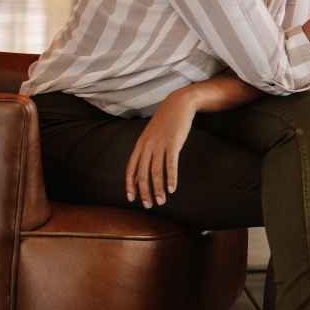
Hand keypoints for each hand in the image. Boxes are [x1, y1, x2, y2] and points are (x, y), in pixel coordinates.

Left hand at [126, 90, 197, 208]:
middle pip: (142, 174)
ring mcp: (160, 144)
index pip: (130, 169)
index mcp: (140, 145)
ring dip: (158, 189)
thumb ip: (147, 148)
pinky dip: (171, 178)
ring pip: (156, 172)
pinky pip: (170, 164)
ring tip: (161, 201)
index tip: (132, 199)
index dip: (130, 185)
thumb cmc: (167, 121)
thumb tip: (146, 164)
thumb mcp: (152, 134)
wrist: (179, 104)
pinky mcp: (173, 143)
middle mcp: (147, 146)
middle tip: (149, 205)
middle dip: (144, 192)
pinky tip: (172, 189)